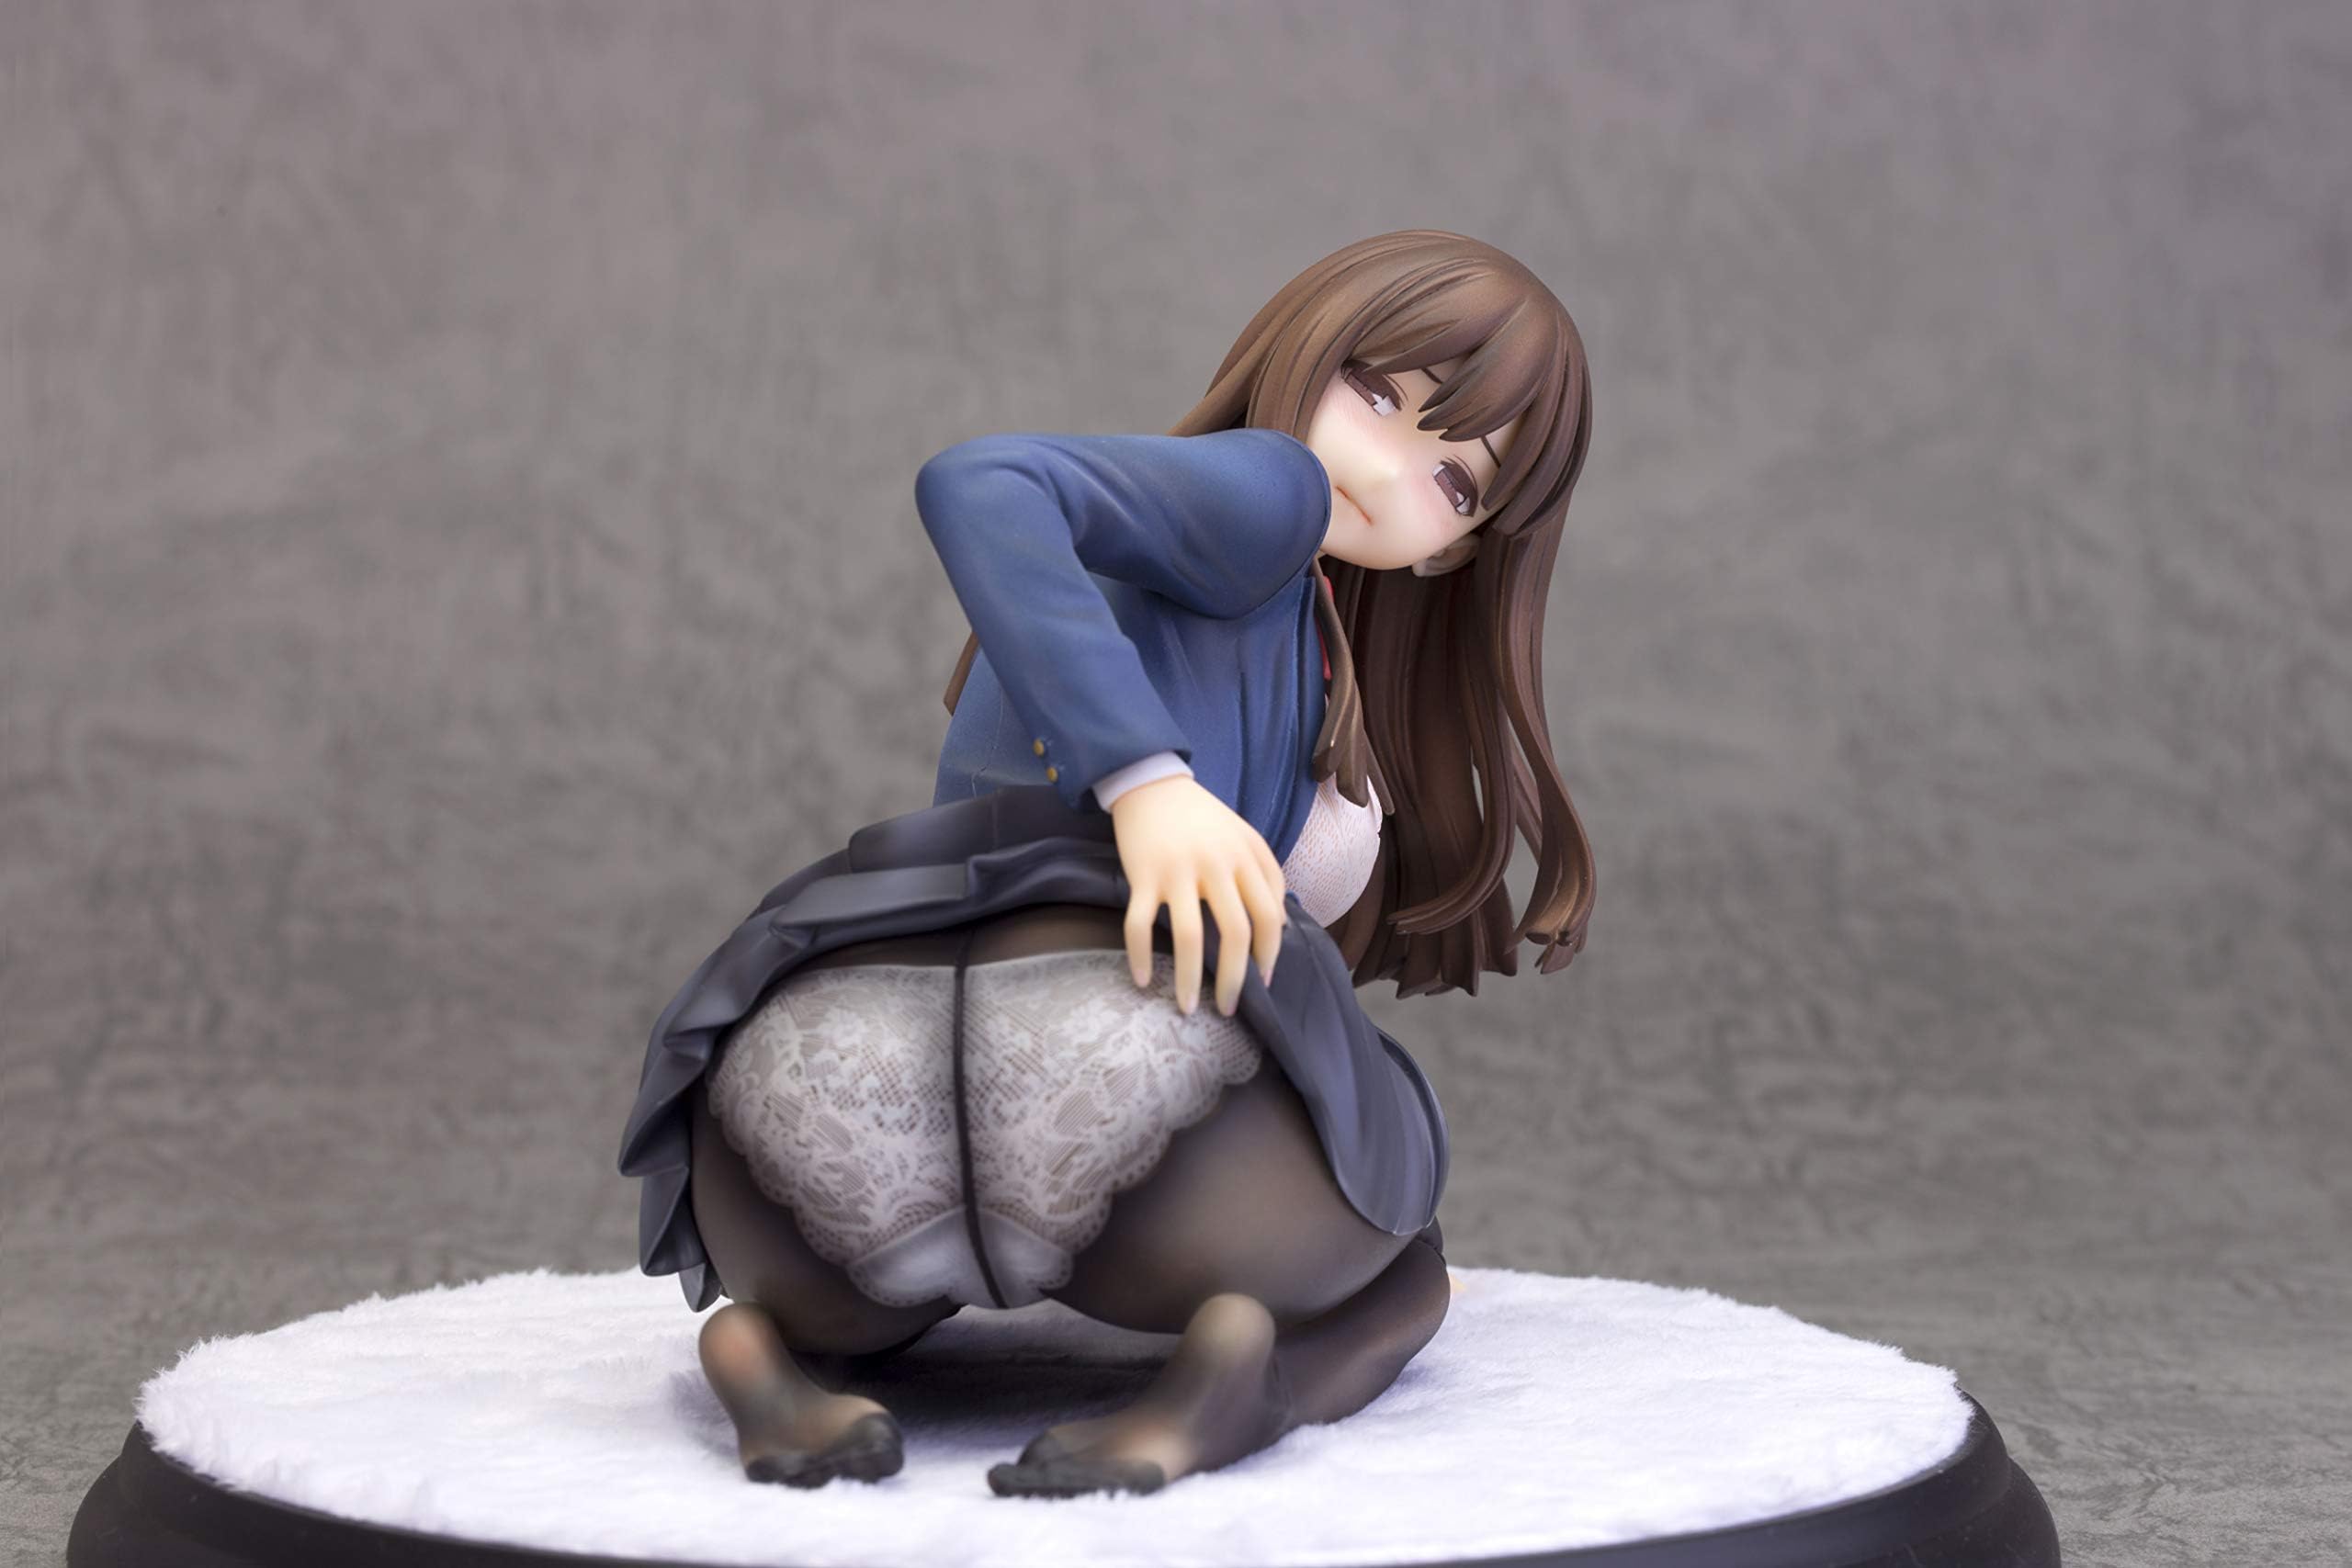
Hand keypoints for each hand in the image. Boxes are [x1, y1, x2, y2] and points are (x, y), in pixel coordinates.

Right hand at [1106, 775, 1286, 1015]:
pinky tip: (1142, 981)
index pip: (1268, 916)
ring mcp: (1176, 871)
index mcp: (1246, 857)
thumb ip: (1268, 875)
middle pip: (1234, 932)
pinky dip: (1138, 957)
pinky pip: (1138, 925)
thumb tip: (1278, 929)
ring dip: (1187, 980)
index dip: (1269, 954)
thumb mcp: (1246, 837)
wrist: (1152, 783)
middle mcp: (1215, 866)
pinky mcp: (1141, 876)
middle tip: (1228, 1008)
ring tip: (1187, 1008)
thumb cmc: (1203, 818)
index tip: (1263, 982)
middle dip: (1234, 979)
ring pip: (1186, 936)